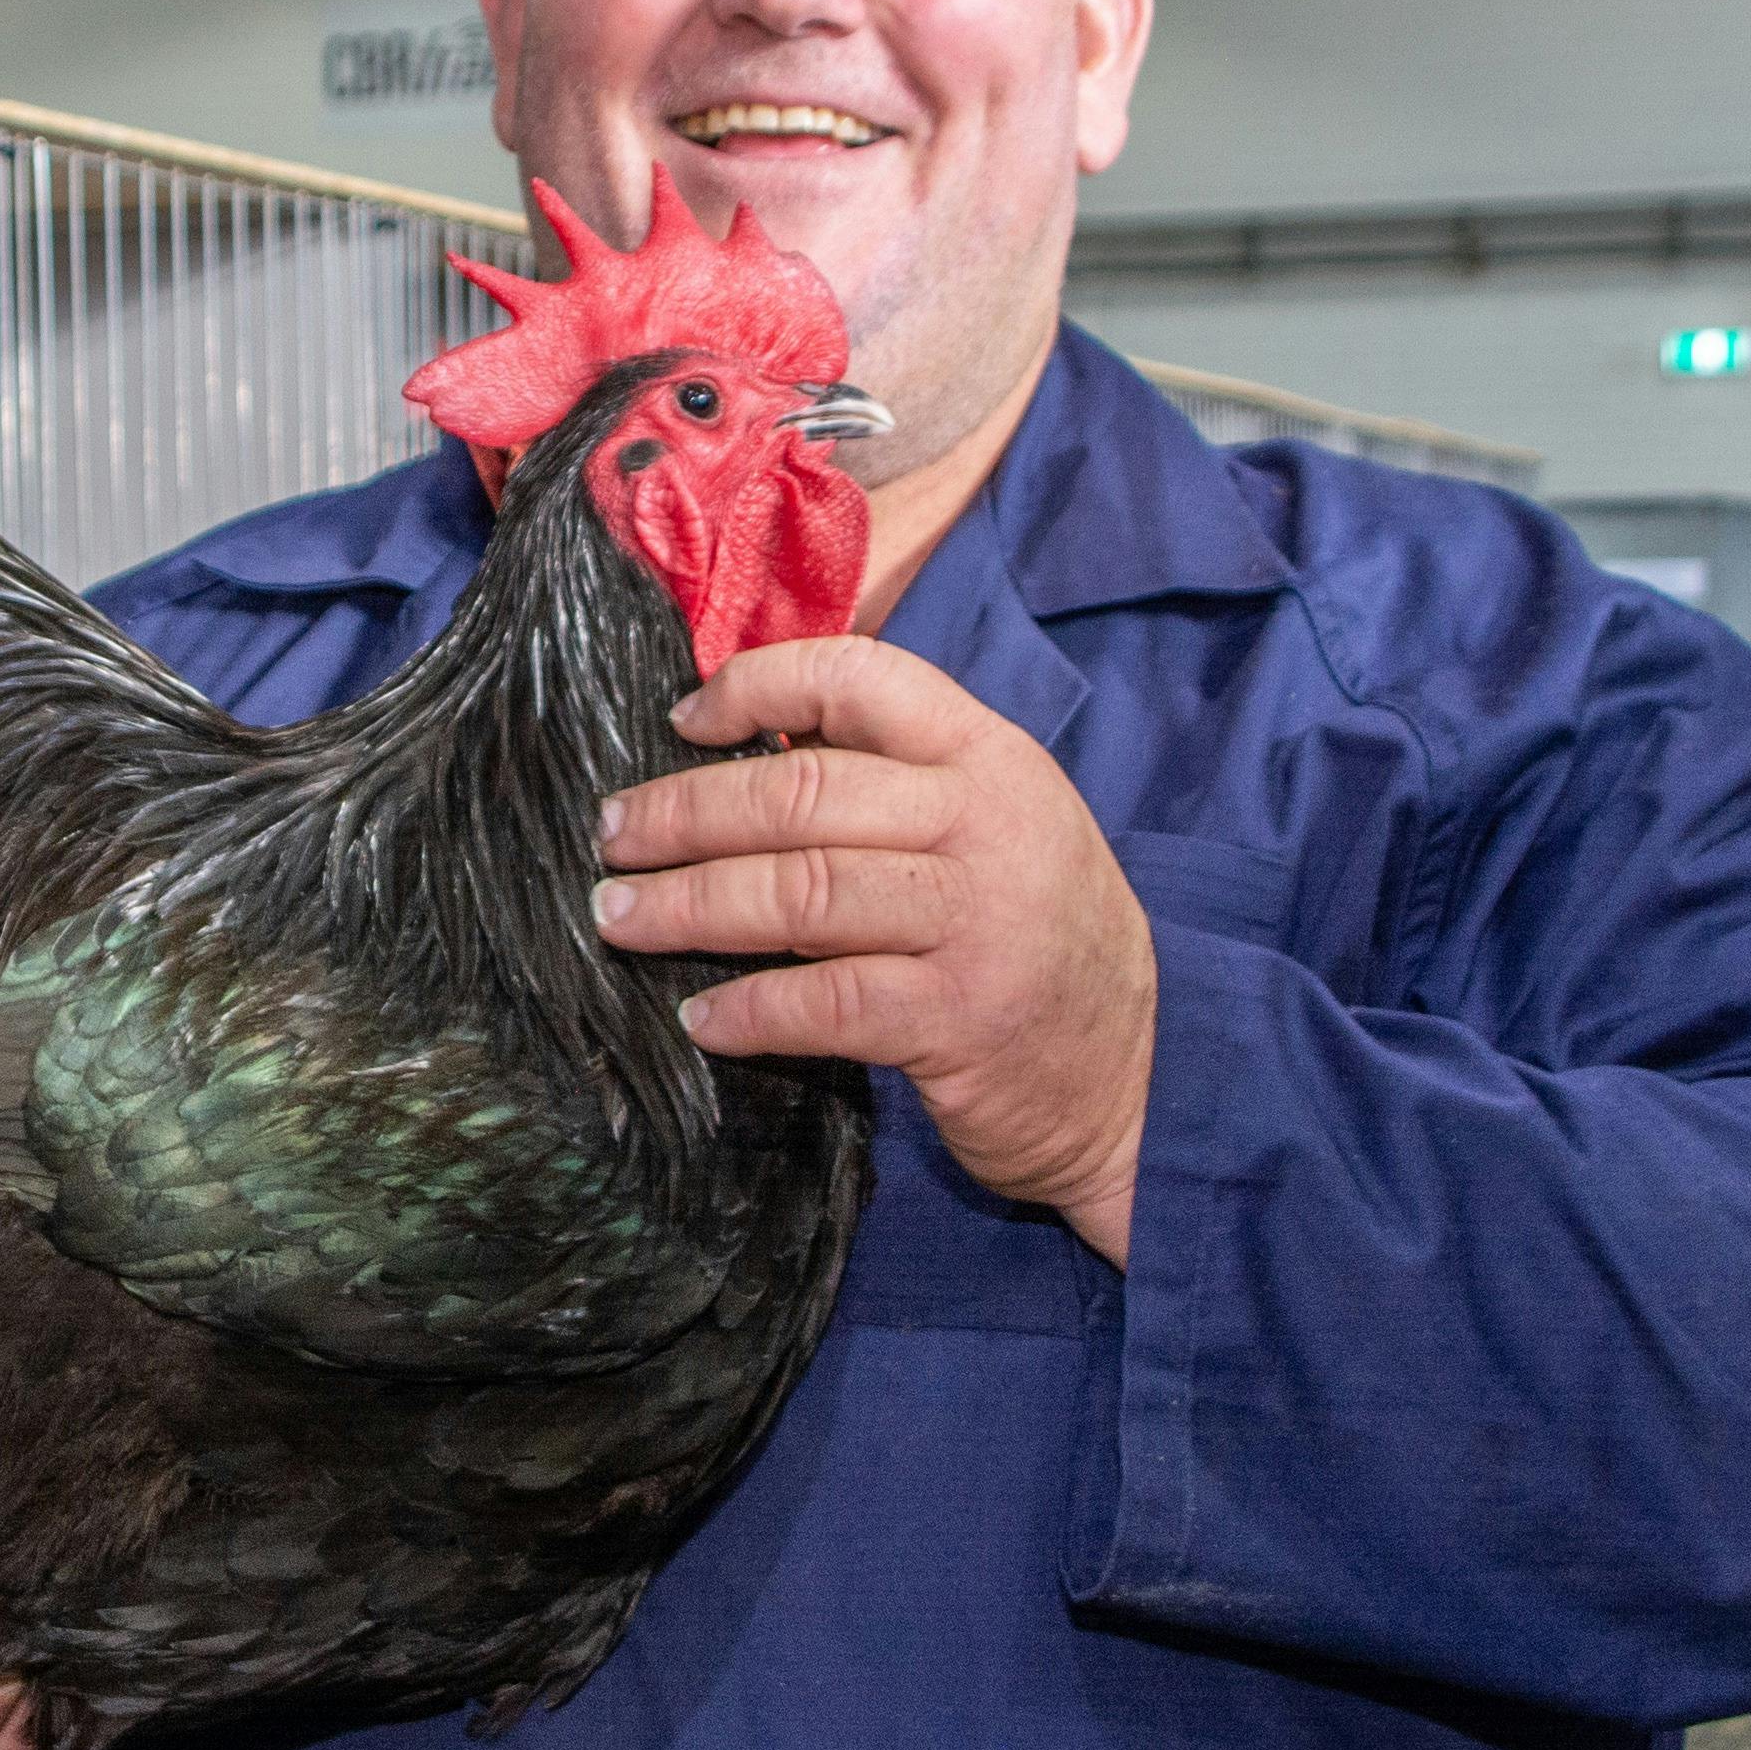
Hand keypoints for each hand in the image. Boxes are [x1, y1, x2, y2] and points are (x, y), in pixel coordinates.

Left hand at [591, 635, 1155, 1264]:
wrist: (1141, 1073)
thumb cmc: (1039, 936)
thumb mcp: (997, 824)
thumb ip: (899, 781)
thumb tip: (747, 748)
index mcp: (989, 756)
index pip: (860, 676)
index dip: (756, 686)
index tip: (680, 721)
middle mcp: (985, 824)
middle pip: (802, 794)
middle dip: (682, 811)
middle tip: (609, 837)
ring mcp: (977, 922)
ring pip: (799, 892)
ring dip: (689, 904)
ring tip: (619, 917)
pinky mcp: (960, 1019)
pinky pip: (826, 1002)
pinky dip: (749, 1008)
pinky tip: (701, 1016)